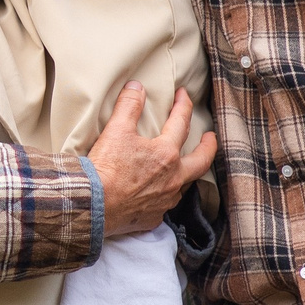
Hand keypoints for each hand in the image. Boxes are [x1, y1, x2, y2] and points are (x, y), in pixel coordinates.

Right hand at [84, 83, 216, 238]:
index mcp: (166, 154)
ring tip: (185, 166)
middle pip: (200, 161)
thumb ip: (129, 105)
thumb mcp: (116, 130)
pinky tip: (160, 193)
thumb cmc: (105, 168)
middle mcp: (172, 179)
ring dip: (187, 172)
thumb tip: (136, 87)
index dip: (184, 105)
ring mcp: (165, 200)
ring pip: (185, 185)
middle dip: (208, 147)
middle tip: (210, 138)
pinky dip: (166, 195)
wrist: (93, 205)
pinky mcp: (153, 217)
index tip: (184, 94)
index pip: (181, 123)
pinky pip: (166, 204)